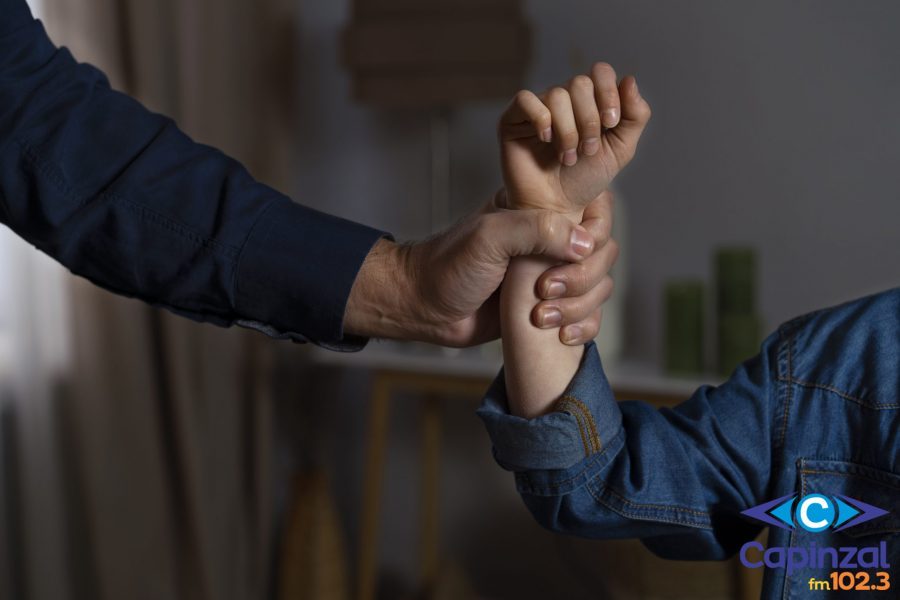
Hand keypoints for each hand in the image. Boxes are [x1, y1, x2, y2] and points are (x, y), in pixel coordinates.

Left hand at [343, 191, 616, 346]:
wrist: (425, 308)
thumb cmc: (448, 266)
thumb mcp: (489, 236)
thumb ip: (536, 230)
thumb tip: (585, 244)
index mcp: (540, 211)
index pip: (595, 210)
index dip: (593, 233)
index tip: (571, 253)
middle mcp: (552, 240)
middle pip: (603, 253)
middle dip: (582, 278)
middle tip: (545, 290)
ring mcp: (553, 274)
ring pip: (599, 287)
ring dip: (579, 306)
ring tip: (541, 317)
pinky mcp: (550, 307)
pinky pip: (588, 316)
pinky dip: (584, 327)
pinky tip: (562, 335)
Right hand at [499, 62, 650, 213]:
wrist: (557, 207)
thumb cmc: (585, 180)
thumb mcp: (620, 149)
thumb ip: (635, 116)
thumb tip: (630, 79)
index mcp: (589, 101)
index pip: (600, 72)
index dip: (608, 93)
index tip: (611, 123)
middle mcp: (563, 99)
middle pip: (580, 83)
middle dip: (589, 120)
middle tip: (587, 150)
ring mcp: (538, 107)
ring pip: (557, 95)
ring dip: (568, 131)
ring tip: (567, 158)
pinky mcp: (513, 119)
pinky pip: (526, 99)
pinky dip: (541, 119)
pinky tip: (545, 140)